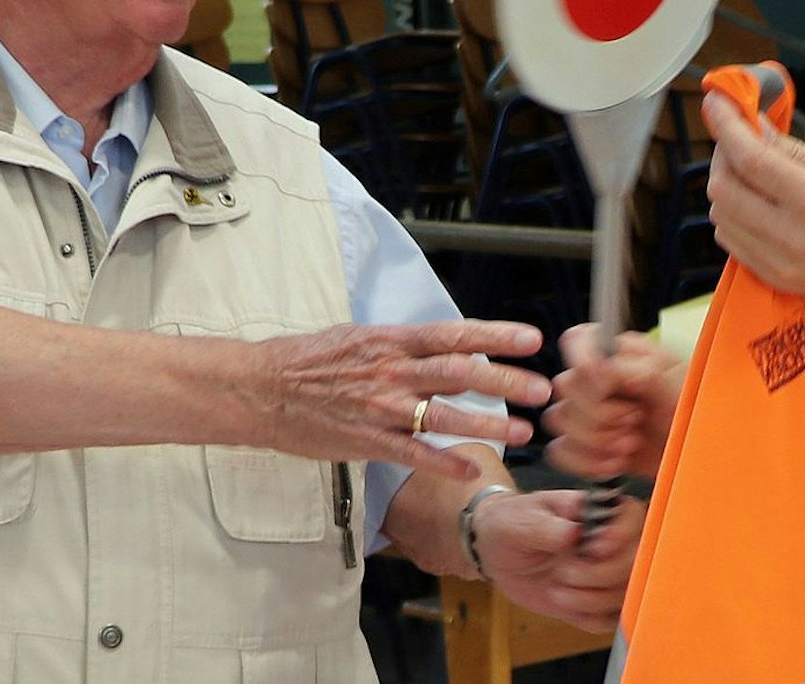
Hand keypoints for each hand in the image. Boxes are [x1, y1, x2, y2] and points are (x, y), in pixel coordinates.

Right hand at [232, 320, 550, 480]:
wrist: (262, 389)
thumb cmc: (312, 361)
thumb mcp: (361, 338)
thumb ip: (406, 346)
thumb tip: (452, 346)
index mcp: (392, 340)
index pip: (454, 334)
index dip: (495, 336)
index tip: (532, 339)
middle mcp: (391, 370)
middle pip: (458, 374)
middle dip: (504, 382)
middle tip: (541, 390)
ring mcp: (380, 407)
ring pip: (442, 414)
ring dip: (486, 424)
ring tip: (522, 433)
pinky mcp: (366, 440)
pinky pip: (412, 453)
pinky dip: (443, 461)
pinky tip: (471, 469)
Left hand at [474, 488, 644, 631]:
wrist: (497, 551)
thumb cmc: (511, 523)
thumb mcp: (519, 520)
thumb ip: (546, 526)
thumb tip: (574, 533)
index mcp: (597, 511)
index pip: (632, 517)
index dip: (621, 535)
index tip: (593, 548)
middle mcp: (611, 542)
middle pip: (636, 561)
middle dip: (599, 574)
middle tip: (562, 572)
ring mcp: (607, 574)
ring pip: (626, 593)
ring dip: (590, 599)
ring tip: (556, 590)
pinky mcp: (597, 603)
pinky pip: (610, 620)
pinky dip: (588, 618)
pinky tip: (563, 605)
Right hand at [544, 323, 683, 479]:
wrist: (702, 462)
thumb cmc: (697, 418)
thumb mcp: (681, 388)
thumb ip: (642, 372)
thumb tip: (605, 366)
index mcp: (622, 355)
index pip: (578, 340)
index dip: (581, 359)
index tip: (603, 383)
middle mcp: (600, 380)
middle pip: (565, 386)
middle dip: (600, 412)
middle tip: (634, 419)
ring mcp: (589, 413)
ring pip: (559, 419)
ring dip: (596, 439)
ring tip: (629, 443)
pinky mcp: (585, 445)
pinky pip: (560, 451)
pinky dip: (587, 462)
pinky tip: (615, 462)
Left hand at [701, 92, 804, 333]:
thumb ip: (798, 151)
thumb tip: (758, 129)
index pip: (750, 158)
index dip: (726, 125)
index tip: (717, 103)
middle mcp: (792, 236)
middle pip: (723, 188)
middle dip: (723, 154)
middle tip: (740, 138)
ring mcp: (781, 263)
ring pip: (720, 216)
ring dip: (726, 185)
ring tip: (750, 170)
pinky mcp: (778, 279)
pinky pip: (733, 242)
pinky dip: (733, 215)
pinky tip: (756, 202)